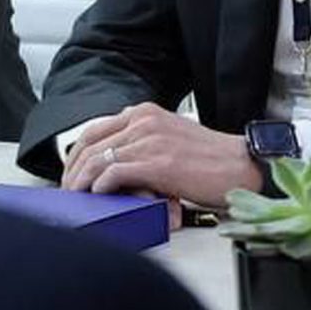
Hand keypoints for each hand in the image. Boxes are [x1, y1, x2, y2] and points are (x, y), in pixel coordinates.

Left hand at [59, 102, 259, 205]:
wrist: (242, 166)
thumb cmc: (212, 160)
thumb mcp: (171, 139)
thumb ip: (143, 142)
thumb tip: (115, 164)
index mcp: (146, 112)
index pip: (95, 129)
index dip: (76, 154)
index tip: (72, 173)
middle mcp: (144, 121)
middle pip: (90, 143)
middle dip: (72, 169)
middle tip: (67, 190)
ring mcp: (150, 140)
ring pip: (97, 159)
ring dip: (81, 181)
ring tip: (76, 197)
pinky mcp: (157, 163)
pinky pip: (113, 172)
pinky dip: (99, 186)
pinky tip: (98, 195)